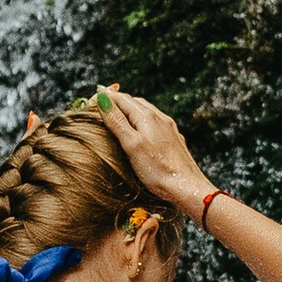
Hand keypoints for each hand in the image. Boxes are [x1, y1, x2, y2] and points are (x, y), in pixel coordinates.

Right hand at [98, 84, 211, 218]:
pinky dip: (142, 119)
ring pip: (146, 111)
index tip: (94, 93)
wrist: (187, 188)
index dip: (107, 96)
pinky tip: (141, 129)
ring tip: (119, 112)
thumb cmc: (158, 170)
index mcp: (147, 117)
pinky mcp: (174, 140)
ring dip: (131, 108)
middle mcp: (160, 118)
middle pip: (135, 102)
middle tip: (103, 100)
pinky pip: (155, 122)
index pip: (123, 99)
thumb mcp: (132, 144)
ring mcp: (169, 129)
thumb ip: (117, 121)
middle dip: (118, 100)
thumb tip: (102, 98)